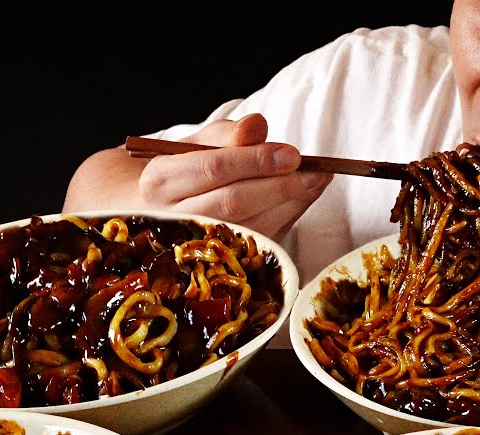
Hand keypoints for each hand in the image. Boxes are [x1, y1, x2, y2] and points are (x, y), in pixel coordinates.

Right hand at [135, 113, 331, 240]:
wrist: (162, 212)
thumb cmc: (186, 172)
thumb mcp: (197, 144)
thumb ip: (228, 134)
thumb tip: (258, 126)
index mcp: (161, 180)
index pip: (214, 168)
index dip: (256, 161)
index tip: (292, 154)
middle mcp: (174, 217)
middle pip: (234, 202)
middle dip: (279, 186)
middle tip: (315, 172)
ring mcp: (196, 245)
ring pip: (250, 226)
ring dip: (290, 204)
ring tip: (317, 181)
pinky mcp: (220, 261)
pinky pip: (260, 240)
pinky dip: (287, 218)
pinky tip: (304, 198)